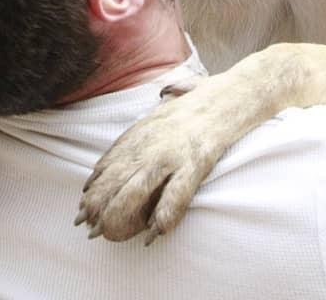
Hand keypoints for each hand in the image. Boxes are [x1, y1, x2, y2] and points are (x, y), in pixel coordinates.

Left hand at [76, 71, 235, 242]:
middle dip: (98, 203)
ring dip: (119, 214)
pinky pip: (175, 194)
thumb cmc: (213, 94)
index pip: (112, 156)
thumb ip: (168, 96)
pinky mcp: (196, 161)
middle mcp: (155, 139)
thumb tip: (164, 93)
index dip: (96, 181)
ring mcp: (174, 151)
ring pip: (136, 189)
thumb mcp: (181, 93)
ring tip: (110, 234)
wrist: (241, 90)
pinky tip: (154, 234)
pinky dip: (163, 216)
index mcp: (148, 124)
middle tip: (88, 226)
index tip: (84, 200)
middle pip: (116, 176)